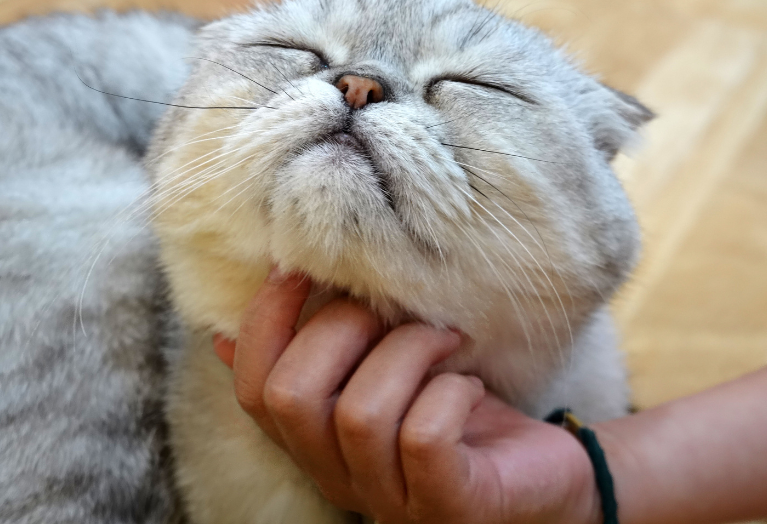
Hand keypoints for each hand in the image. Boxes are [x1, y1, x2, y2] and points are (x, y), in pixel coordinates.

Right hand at [213, 269, 600, 523]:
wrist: (546, 474)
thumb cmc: (455, 411)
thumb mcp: (380, 375)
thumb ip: (318, 356)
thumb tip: (220, 335)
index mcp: (315, 443)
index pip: (251, 389)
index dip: (265, 321)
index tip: (300, 267)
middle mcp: (340, 478)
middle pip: (290, 397)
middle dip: (340, 328)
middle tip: (392, 309)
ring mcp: (393, 501)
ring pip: (359, 414)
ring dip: (406, 352)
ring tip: (445, 340)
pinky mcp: (451, 506)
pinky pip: (424, 438)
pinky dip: (449, 392)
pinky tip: (470, 384)